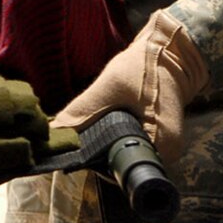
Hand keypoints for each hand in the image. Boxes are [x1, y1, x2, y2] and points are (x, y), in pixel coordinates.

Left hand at [50, 10, 206, 162]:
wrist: (169, 53)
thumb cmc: (145, 66)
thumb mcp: (110, 87)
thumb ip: (82, 111)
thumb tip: (53, 132)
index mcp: (163, 144)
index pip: (122, 169)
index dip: (94, 162)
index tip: (73, 149)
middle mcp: (168, 154)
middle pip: (123, 165)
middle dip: (97, 153)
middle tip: (75, 137)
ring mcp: (165, 149)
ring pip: (125, 156)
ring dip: (104, 146)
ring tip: (86, 129)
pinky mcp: (159, 140)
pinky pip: (131, 146)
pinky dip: (114, 139)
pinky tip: (100, 126)